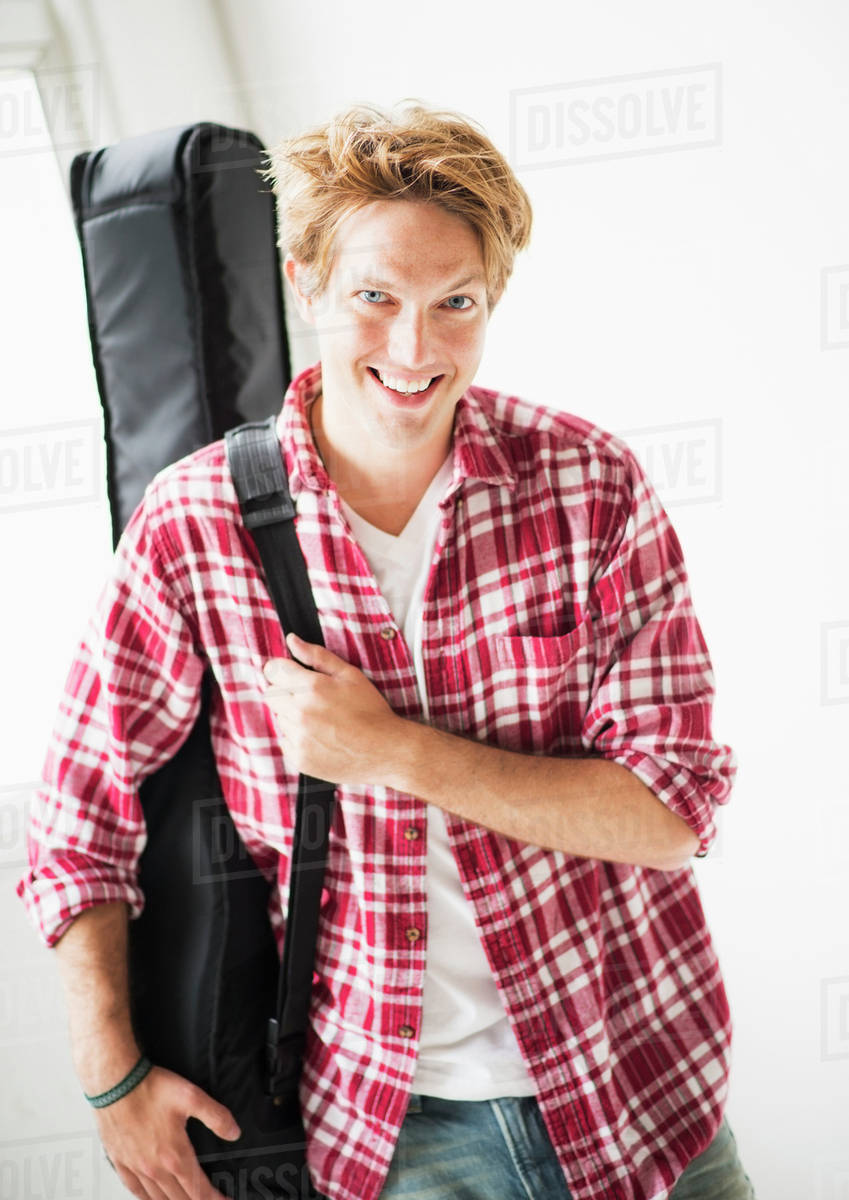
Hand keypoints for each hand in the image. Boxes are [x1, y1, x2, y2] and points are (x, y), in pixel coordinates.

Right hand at [95, 1065, 238, 1198]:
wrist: (114, 1083)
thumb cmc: (149, 1088)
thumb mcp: (192, 1097)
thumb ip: (216, 1116)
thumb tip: (234, 1132)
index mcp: (174, 1155)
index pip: (199, 1190)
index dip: (215, 1199)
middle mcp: (154, 1167)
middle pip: (179, 1199)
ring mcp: (135, 1167)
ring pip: (157, 1199)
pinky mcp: (120, 1161)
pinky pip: (135, 1190)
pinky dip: (147, 1198)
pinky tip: (152, 1198)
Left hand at [262, 633, 406, 784]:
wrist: (385, 749)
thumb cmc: (370, 710)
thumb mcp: (349, 675)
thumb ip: (317, 656)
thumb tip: (292, 640)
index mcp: (312, 687)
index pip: (273, 670)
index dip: (281, 670)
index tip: (290, 674)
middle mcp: (300, 712)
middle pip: (270, 694)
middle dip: (285, 692)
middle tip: (309, 698)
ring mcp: (298, 738)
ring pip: (279, 718)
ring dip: (292, 716)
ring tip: (320, 719)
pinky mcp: (299, 758)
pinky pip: (285, 741)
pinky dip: (297, 738)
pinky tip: (319, 736)